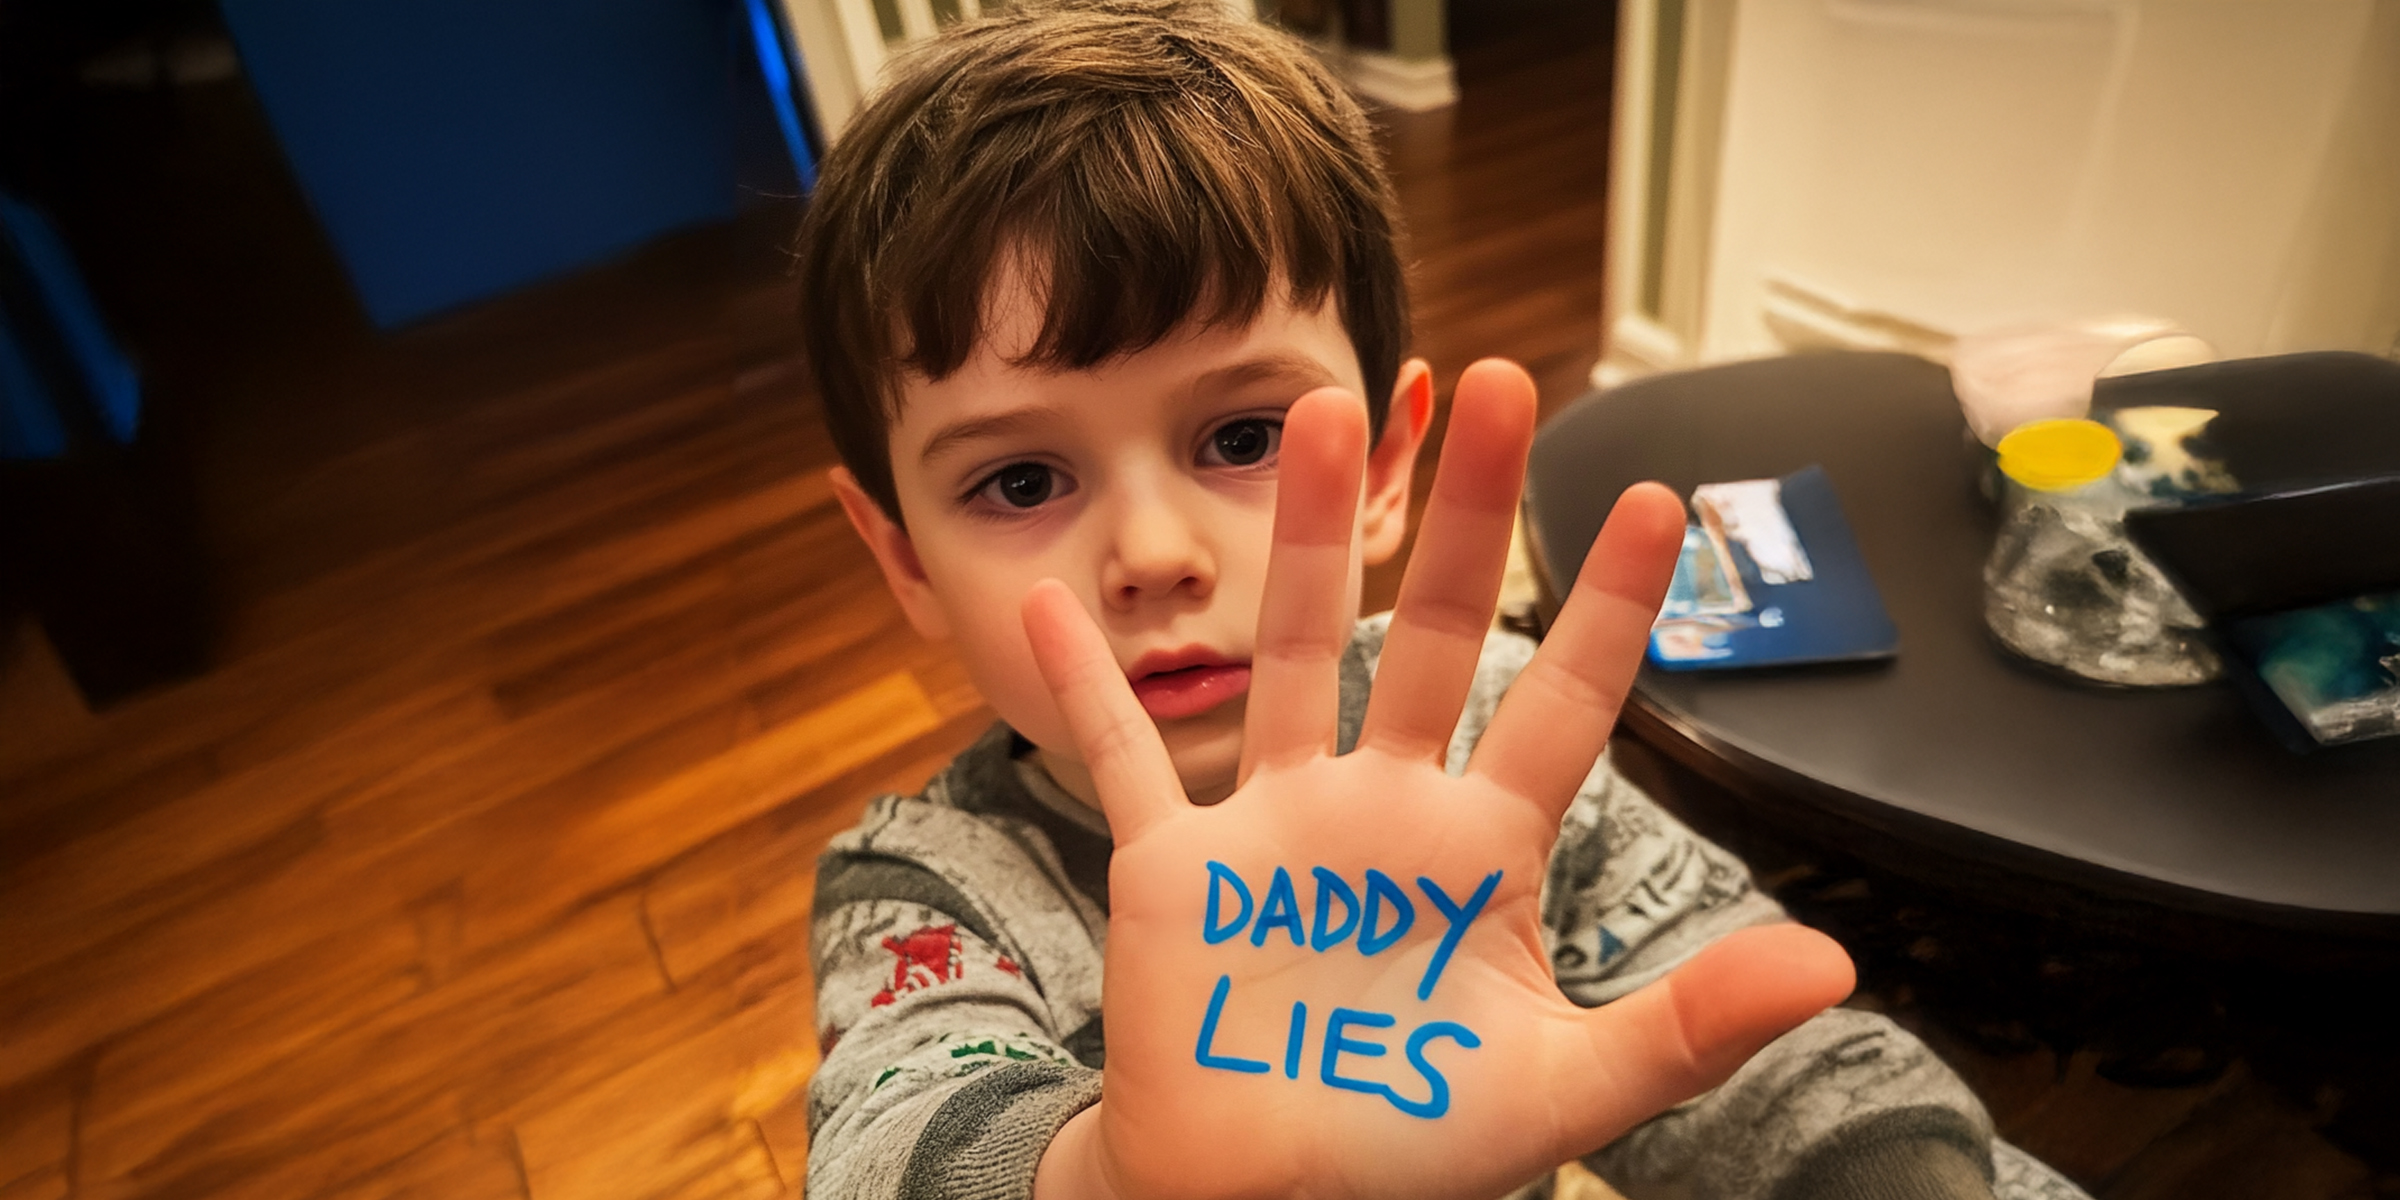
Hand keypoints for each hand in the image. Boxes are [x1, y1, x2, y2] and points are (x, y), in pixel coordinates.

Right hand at [1025, 360, 1854, 1199]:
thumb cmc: (1414, 1147)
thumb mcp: (1566, 1093)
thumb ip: (1687, 1027)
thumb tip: (1834, 966)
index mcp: (1486, 850)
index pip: (1566, 701)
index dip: (1614, 603)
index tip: (1655, 495)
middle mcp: (1385, 809)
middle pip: (1440, 630)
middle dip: (1474, 513)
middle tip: (1501, 385)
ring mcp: (1276, 824)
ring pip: (1299, 650)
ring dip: (1311, 538)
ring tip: (1328, 414)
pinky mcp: (1175, 863)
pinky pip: (1118, 756)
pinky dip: (1085, 684)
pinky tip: (1058, 598)